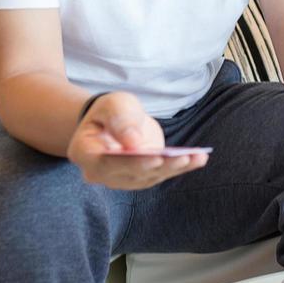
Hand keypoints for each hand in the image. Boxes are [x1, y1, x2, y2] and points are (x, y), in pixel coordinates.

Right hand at [68, 91, 208, 188]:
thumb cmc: (111, 110)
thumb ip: (120, 119)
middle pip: (131, 173)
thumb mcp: (114, 104)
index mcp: (84, 153)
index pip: (107, 162)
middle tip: (183, 158)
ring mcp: (121, 178)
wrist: (114, 121)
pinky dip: (181, 167)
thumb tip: (133, 143)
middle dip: (159, 166)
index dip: (132, 162)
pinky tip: (199, 159)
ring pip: (149, 176)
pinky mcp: (141, 176)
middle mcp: (100, 172)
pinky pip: (161, 173)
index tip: (155, 157)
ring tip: (197, 157)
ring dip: (174, 168)